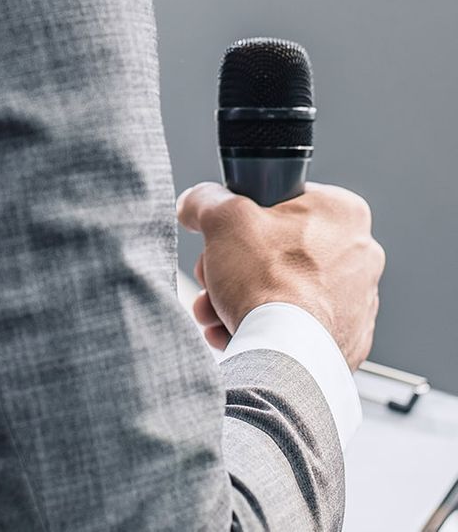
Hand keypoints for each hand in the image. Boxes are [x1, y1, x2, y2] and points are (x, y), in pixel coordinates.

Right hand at [176, 180, 385, 370]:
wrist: (286, 356)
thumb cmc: (267, 281)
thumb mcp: (223, 218)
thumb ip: (206, 199)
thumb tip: (194, 203)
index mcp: (342, 212)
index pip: (286, 200)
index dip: (246, 217)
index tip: (225, 234)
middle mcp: (361, 255)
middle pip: (281, 250)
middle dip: (237, 267)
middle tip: (212, 278)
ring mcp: (358, 302)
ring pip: (287, 290)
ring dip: (245, 299)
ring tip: (214, 311)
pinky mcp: (348, 340)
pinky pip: (301, 326)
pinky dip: (269, 328)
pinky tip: (237, 333)